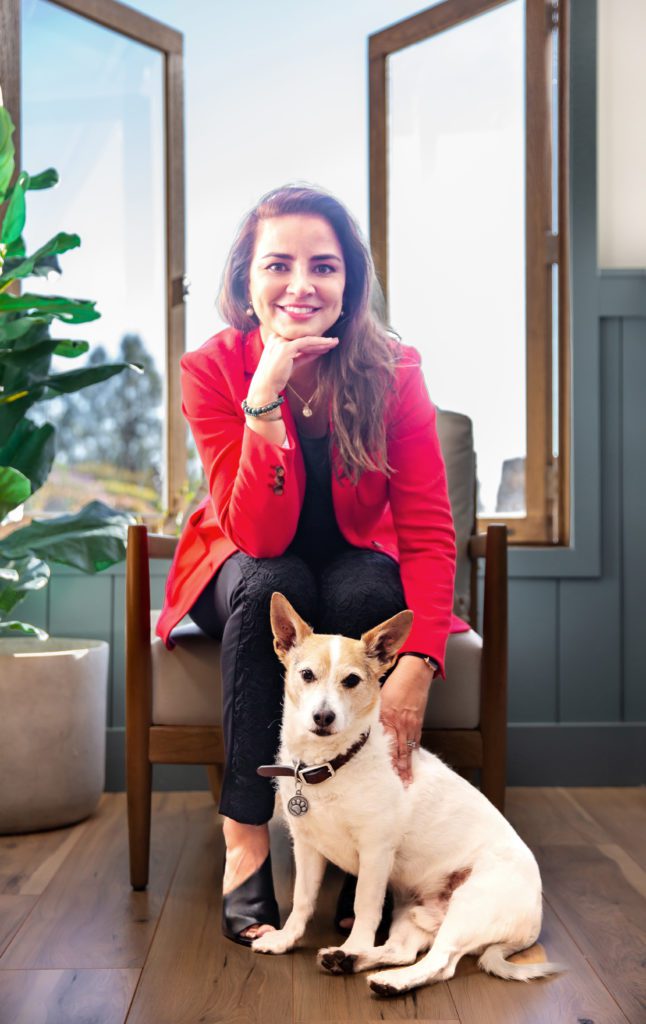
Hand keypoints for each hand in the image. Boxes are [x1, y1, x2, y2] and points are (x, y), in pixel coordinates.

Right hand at [248, 332, 338, 400]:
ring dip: (322, 341)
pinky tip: (327, 346)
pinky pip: (306, 343)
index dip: (313, 340)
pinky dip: (318, 344)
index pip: (298, 338)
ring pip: (306, 339)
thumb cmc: (276, 378)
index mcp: (275, 340)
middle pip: (302, 337)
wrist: (265, 387)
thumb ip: (301, 356)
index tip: (326, 342)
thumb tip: (316, 352)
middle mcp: (277, 338)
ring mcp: (280, 342)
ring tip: (334, 342)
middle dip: (319, 339)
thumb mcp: (291, 364)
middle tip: (334, 341)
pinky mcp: (285, 348)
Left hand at [379, 656, 432, 785]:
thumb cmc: (394, 685)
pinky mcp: (417, 724)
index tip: (385, 777)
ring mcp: (411, 726)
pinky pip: (414, 743)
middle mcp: (400, 726)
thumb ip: (374, 717)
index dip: (388, 763)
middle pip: (399, 753)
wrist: (415, 674)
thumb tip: (364, 730)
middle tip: (399, 789)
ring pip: (408, 751)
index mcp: (389, 720)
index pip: (387, 747)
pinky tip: (411, 766)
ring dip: (407, 768)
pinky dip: (412, 756)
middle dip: (399, 772)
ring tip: (407, 784)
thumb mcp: (380, 700)